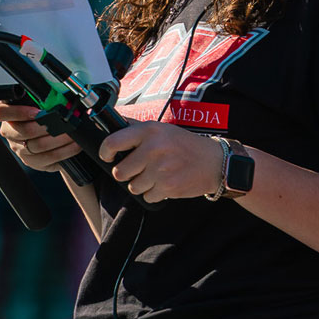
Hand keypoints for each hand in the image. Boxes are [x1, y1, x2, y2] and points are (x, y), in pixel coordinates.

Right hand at [0, 102, 82, 172]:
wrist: (49, 133)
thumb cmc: (43, 113)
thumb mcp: (38, 102)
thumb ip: (40, 99)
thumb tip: (55, 97)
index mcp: (6, 114)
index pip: (1, 112)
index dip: (20, 112)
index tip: (38, 112)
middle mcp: (9, 132)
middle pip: (26, 131)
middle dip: (49, 125)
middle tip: (63, 121)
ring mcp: (19, 149)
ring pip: (39, 145)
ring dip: (60, 138)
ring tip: (72, 133)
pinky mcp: (31, 161)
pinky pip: (49, 158)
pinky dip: (65, 150)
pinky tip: (74, 145)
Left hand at [98, 119, 223, 202]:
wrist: (214, 162)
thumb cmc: (185, 145)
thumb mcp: (161, 129)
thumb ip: (136, 128)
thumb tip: (112, 122)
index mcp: (149, 131)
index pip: (113, 142)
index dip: (105, 152)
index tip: (107, 157)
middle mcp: (153, 148)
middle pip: (120, 171)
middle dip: (125, 174)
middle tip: (136, 170)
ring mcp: (160, 169)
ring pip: (133, 186)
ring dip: (140, 185)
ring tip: (154, 176)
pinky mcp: (168, 186)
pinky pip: (147, 196)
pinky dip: (154, 193)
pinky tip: (164, 183)